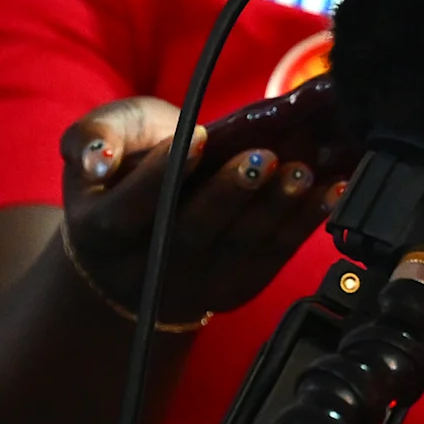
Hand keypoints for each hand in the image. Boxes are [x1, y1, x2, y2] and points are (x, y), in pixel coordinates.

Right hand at [56, 96, 336, 322]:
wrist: (144, 223)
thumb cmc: (125, 166)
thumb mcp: (99, 140)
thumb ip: (92, 136)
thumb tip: (96, 157)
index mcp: (103, 230)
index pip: (131, 208)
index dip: (162, 175)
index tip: (197, 137)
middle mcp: (148, 267)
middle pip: (191, 235)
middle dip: (230, 195)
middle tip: (263, 157)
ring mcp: (195, 283)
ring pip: (239, 251)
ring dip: (276, 211)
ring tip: (301, 174)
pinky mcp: (235, 286)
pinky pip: (273, 259)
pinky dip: (305, 225)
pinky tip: (331, 192)